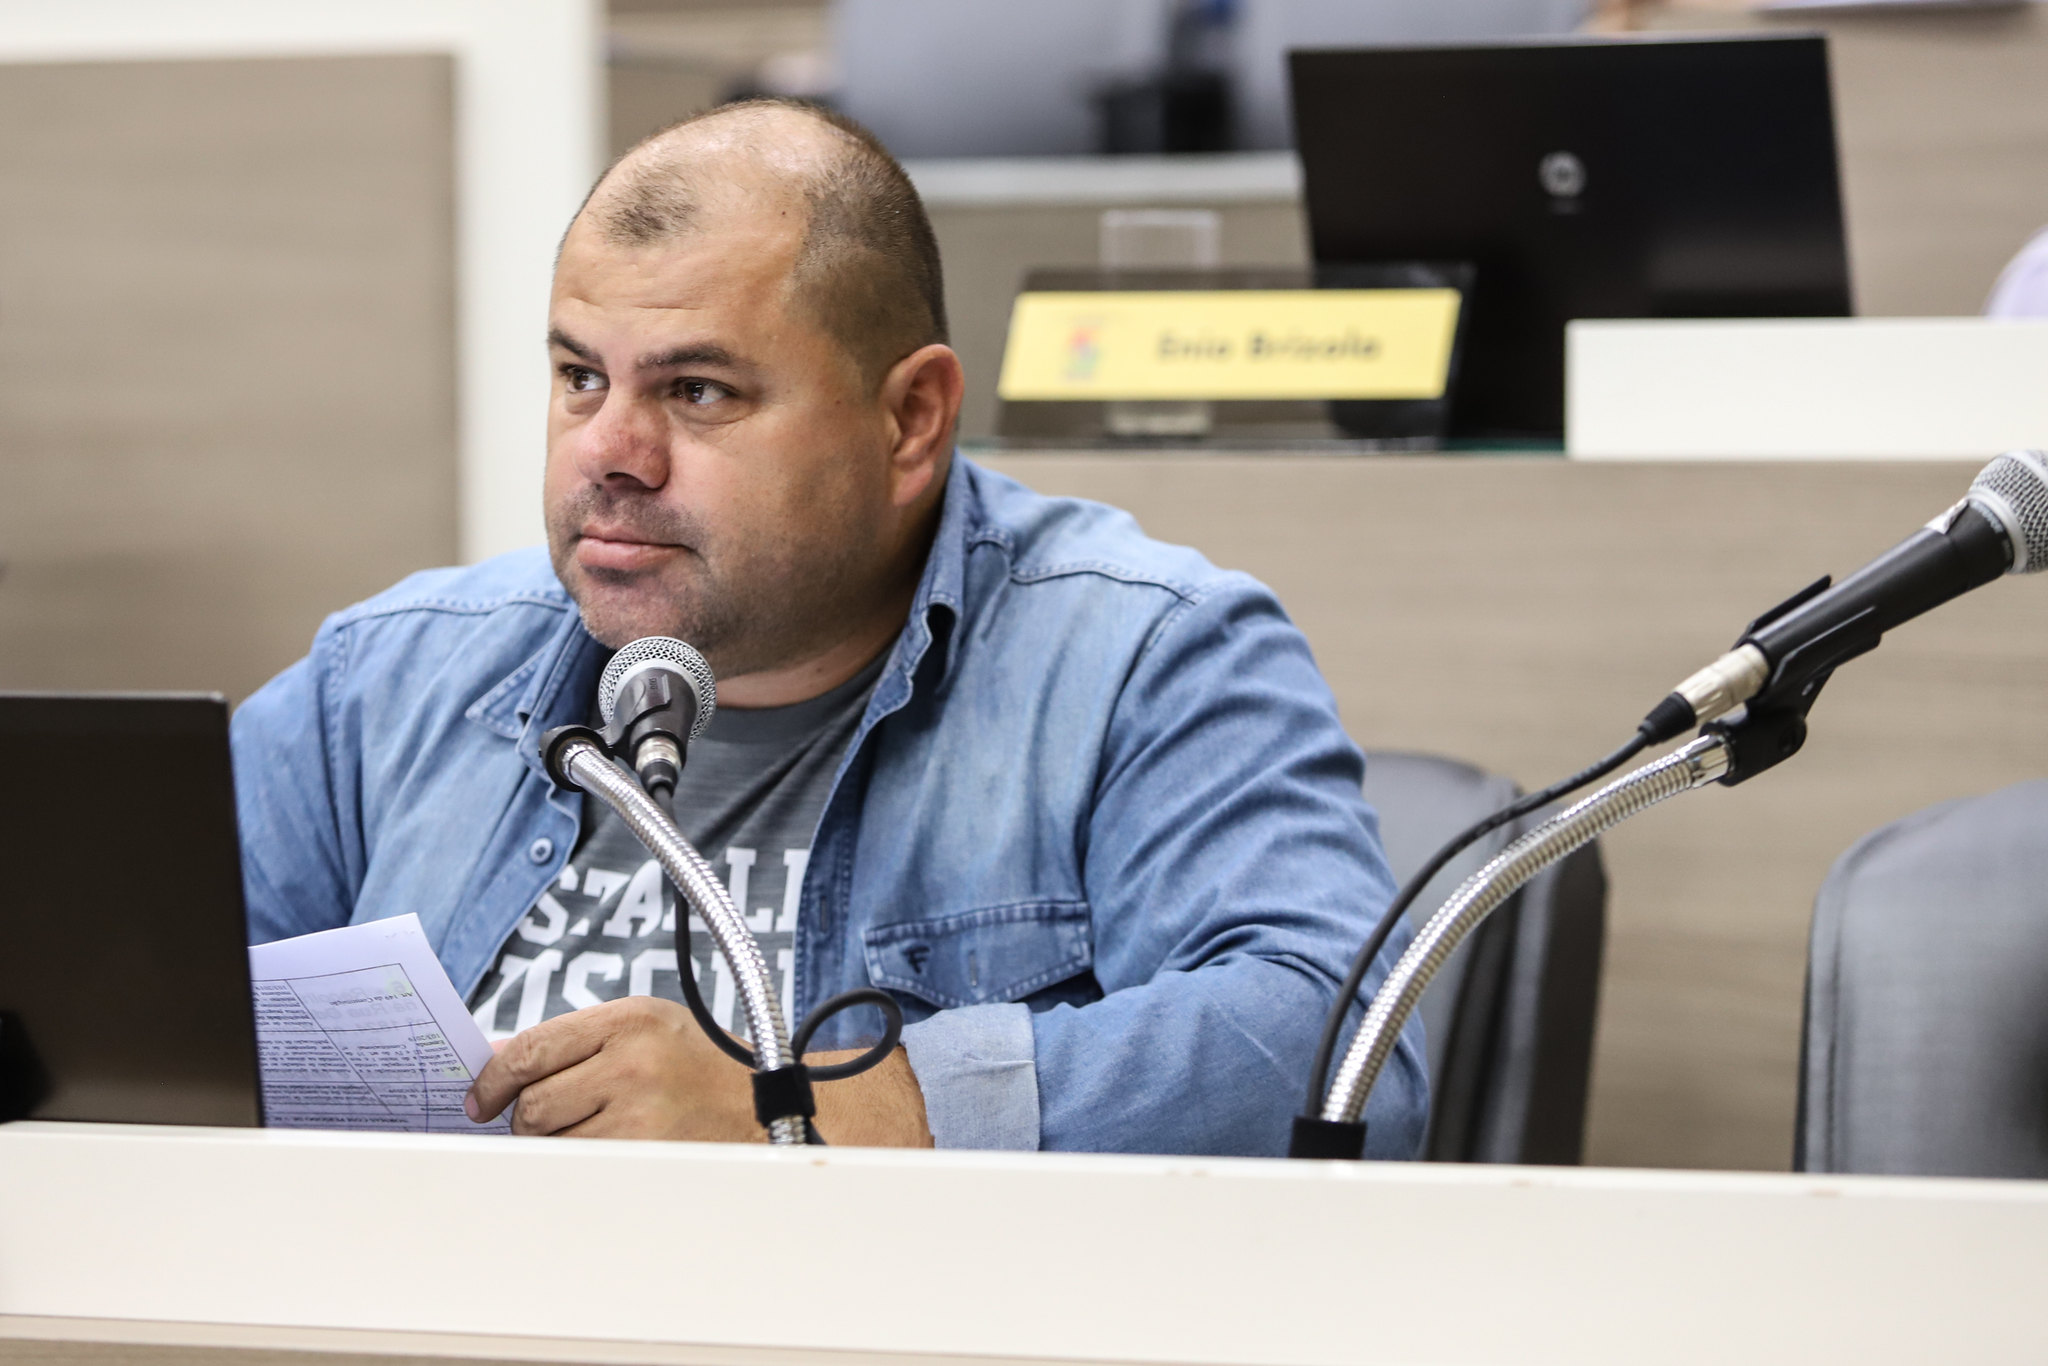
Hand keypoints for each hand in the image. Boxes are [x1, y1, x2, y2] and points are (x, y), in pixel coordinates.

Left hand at [466, 996, 933, 1145]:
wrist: (765, 1111)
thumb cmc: (697, 1071)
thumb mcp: (644, 1032)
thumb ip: (574, 1043)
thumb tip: (492, 1066)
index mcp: (629, 1020)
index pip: (531, 1048)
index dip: (493, 1079)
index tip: (480, 1099)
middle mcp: (633, 1062)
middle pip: (532, 1101)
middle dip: (527, 1119)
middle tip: (549, 1122)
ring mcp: (640, 1114)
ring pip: (550, 1141)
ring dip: (554, 1146)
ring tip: (592, 1135)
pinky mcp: (645, 1156)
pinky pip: (579, 1168)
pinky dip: (579, 1167)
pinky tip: (606, 1156)